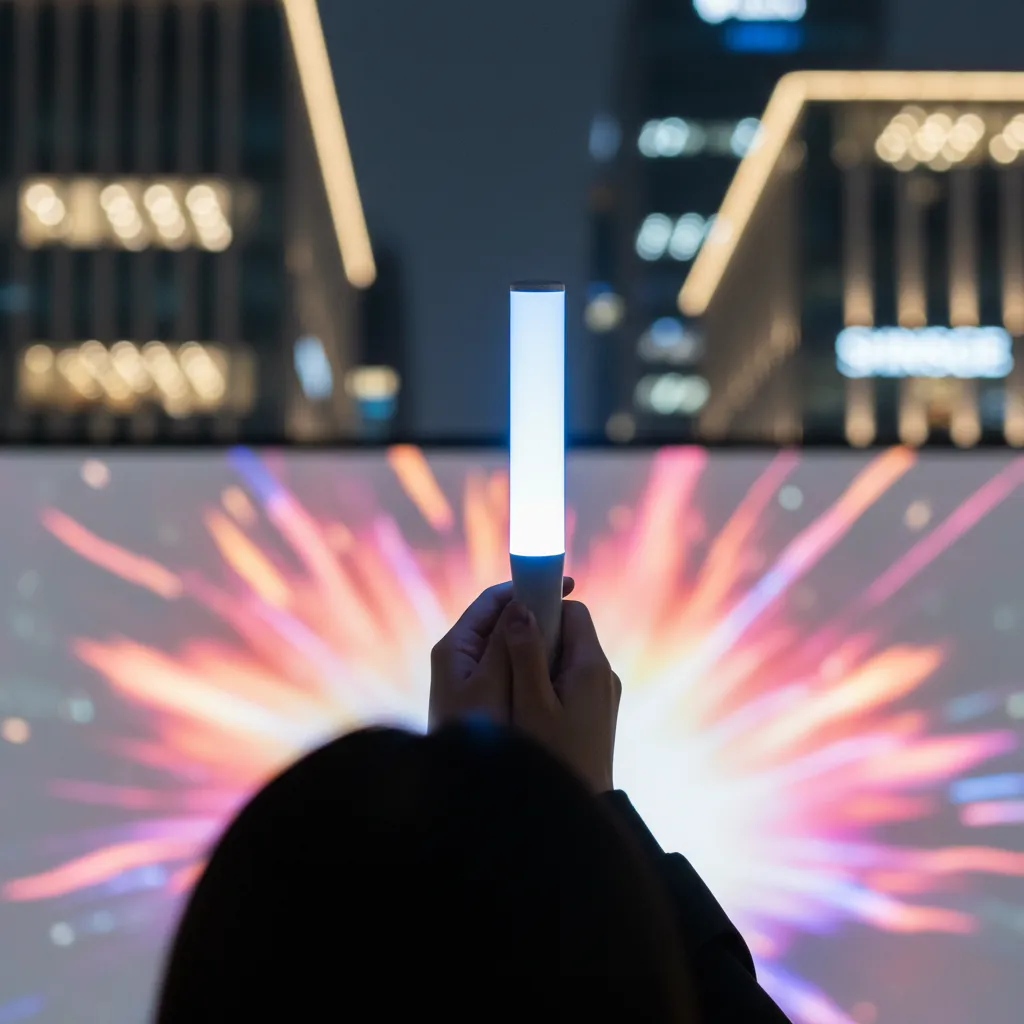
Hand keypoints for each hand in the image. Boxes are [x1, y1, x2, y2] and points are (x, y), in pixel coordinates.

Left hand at [429, 579, 574, 730]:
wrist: (455, 786)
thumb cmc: (470, 732)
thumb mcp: (490, 684)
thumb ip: (506, 643)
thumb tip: (521, 604)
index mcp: (455, 647)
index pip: (491, 602)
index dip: (526, 589)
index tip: (563, 586)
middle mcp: (461, 658)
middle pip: (501, 622)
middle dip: (535, 615)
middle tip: (571, 614)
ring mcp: (472, 679)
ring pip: (509, 647)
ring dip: (536, 640)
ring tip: (569, 640)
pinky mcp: (484, 699)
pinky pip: (512, 670)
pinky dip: (532, 664)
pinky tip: (555, 670)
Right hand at [502, 600, 620, 793]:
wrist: (583, 810)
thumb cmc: (553, 757)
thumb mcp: (531, 704)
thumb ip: (525, 654)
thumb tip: (519, 608)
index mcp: (591, 666)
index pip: (572, 611)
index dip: (544, 610)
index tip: (516, 627)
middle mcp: (604, 675)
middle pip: (570, 634)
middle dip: (539, 639)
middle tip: (511, 665)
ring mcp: (604, 695)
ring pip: (569, 660)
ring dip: (542, 665)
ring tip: (517, 693)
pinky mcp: (599, 714)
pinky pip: (574, 683)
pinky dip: (551, 686)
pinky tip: (531, 712)